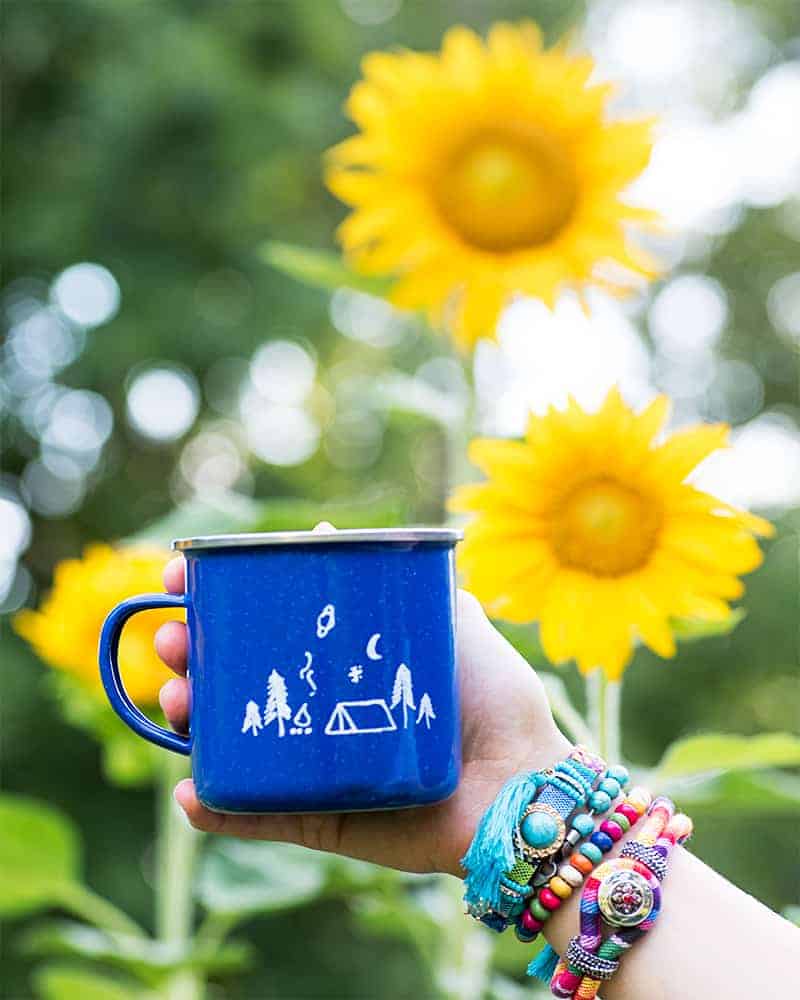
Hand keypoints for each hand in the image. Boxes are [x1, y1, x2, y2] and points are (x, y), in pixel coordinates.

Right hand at [155, 557, 569, 876]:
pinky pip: (258, 817)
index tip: (181, 577)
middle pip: (235, 685)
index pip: (265, 631)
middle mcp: (319, 714)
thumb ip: (410, 580)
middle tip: (171, 642)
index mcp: (341, 668)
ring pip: (232, 747)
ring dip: (189, 725)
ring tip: (177, 701)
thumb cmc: (496, 702)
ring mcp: (314, 769)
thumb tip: (331, 531)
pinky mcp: (322, 821)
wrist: (524, 786)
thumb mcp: (455, 625)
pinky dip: (216, 810)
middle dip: (189, 658)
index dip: (217, 604)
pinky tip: (190, 792)